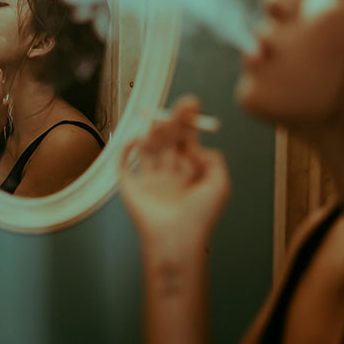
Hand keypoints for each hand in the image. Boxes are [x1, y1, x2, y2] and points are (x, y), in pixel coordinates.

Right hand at [119, 96, 229, 255]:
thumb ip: (214, 161)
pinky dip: (126, 149)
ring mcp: (148, 180)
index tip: (192, 105)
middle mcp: (168, 174)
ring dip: (152, 131)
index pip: (186, 141)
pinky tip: (136, 139)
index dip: (188, 123)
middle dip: (173, 121)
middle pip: (168, 140)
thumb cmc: (200, 217)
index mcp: (188, 174)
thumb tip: (196, 147)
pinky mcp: (130, 187)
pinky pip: (124, 164)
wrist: (177, 239)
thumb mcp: (220, 186)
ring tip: (159, 119)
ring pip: (148, 147)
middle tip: (180, 104)